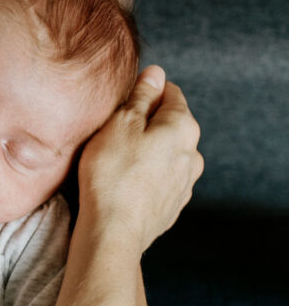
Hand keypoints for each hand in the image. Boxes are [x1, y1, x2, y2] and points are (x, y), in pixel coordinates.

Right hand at [79, 65, 203, 254]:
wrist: (113, 232)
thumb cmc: (112, 174)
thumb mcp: (121, 123)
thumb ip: (141, 96)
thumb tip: (156, 73)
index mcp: (183, 127)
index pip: (171, 93)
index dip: (146, 91)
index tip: (124, 101)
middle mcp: (193, 154)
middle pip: (171, 125)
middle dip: (147, 123)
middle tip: (114, 131)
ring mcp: (185, 184)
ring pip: (167, 154)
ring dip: (147, 152)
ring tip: (116, 161)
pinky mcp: (172, 206)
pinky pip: (160, 180)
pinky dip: (146, 176)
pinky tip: (123, 183)